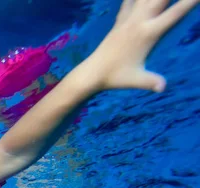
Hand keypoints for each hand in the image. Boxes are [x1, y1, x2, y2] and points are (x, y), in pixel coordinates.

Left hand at [80, 0, 197, 92]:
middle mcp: (139, 22)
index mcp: (148, 33)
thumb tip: (162, 87)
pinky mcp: (119, 22)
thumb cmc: (115, 77)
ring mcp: (127, 20)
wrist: (92, 72)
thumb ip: (152, 82)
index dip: (188, 3)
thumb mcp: (136, 80)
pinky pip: (128, 2)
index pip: (174, 14)